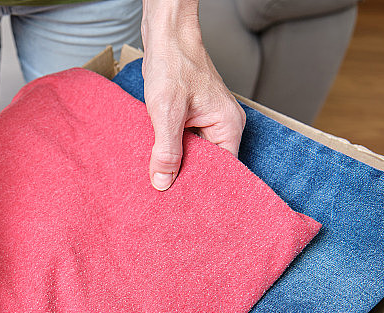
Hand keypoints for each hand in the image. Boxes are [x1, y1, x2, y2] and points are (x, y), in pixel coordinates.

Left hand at [142, 0, 245, 190]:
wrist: (166, 35)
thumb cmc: (173, 64)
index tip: (183, 206)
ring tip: (158, 183)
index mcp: (228, 126)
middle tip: (165, 199)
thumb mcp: (167, 112)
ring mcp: (207, 121)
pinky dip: (169, 150)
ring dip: (175, 164)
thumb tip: (164, 183)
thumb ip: (167, 150)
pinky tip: (155, 161)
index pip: (222, 171)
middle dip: (186, 179)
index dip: (202, 188)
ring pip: (192, 154)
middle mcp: (222, 125)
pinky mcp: (191, 116)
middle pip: (207, 165)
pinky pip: (183, 141)